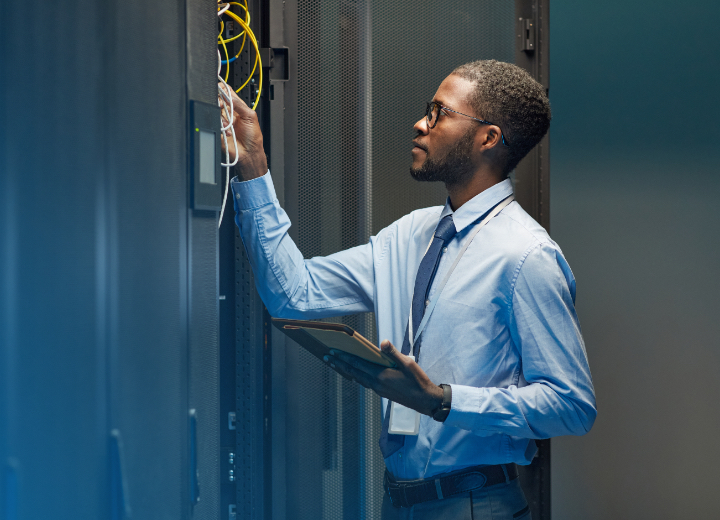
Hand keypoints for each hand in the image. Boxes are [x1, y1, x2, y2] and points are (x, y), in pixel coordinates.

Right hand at [218, 83, 267, 180]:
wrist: (248, 154)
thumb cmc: (253, 138)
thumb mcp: (250, 116)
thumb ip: (240, 104)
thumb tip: (229, 95)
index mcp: (237, 107)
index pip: (227, 92)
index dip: (223, 88)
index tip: (220, 88)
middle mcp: (228, 113)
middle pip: (218, 99)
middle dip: (220, 101)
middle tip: (223, 106)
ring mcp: (221, 121)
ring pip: (214, 110)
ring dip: (222, 116)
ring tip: (229, 124)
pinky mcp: (217, 129)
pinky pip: (213, 123)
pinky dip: (220, 126)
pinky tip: (228, 131)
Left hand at [324, 339, 443, 416]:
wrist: (425, 401)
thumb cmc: (418, 381)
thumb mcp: (408, 364)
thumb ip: (394, 353)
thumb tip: (383, 342)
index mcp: (381, 376)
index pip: (358, 364)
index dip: (345, 358)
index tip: (333, 352)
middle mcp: (376, 384)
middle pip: (354, 372)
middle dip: (340, 364)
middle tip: (327, 358)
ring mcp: (379, 390)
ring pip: (358, 378)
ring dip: (346, 371)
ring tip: (337, 364)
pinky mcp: (383, 392)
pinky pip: (365, 383)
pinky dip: (357, 376)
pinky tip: (355, 374)